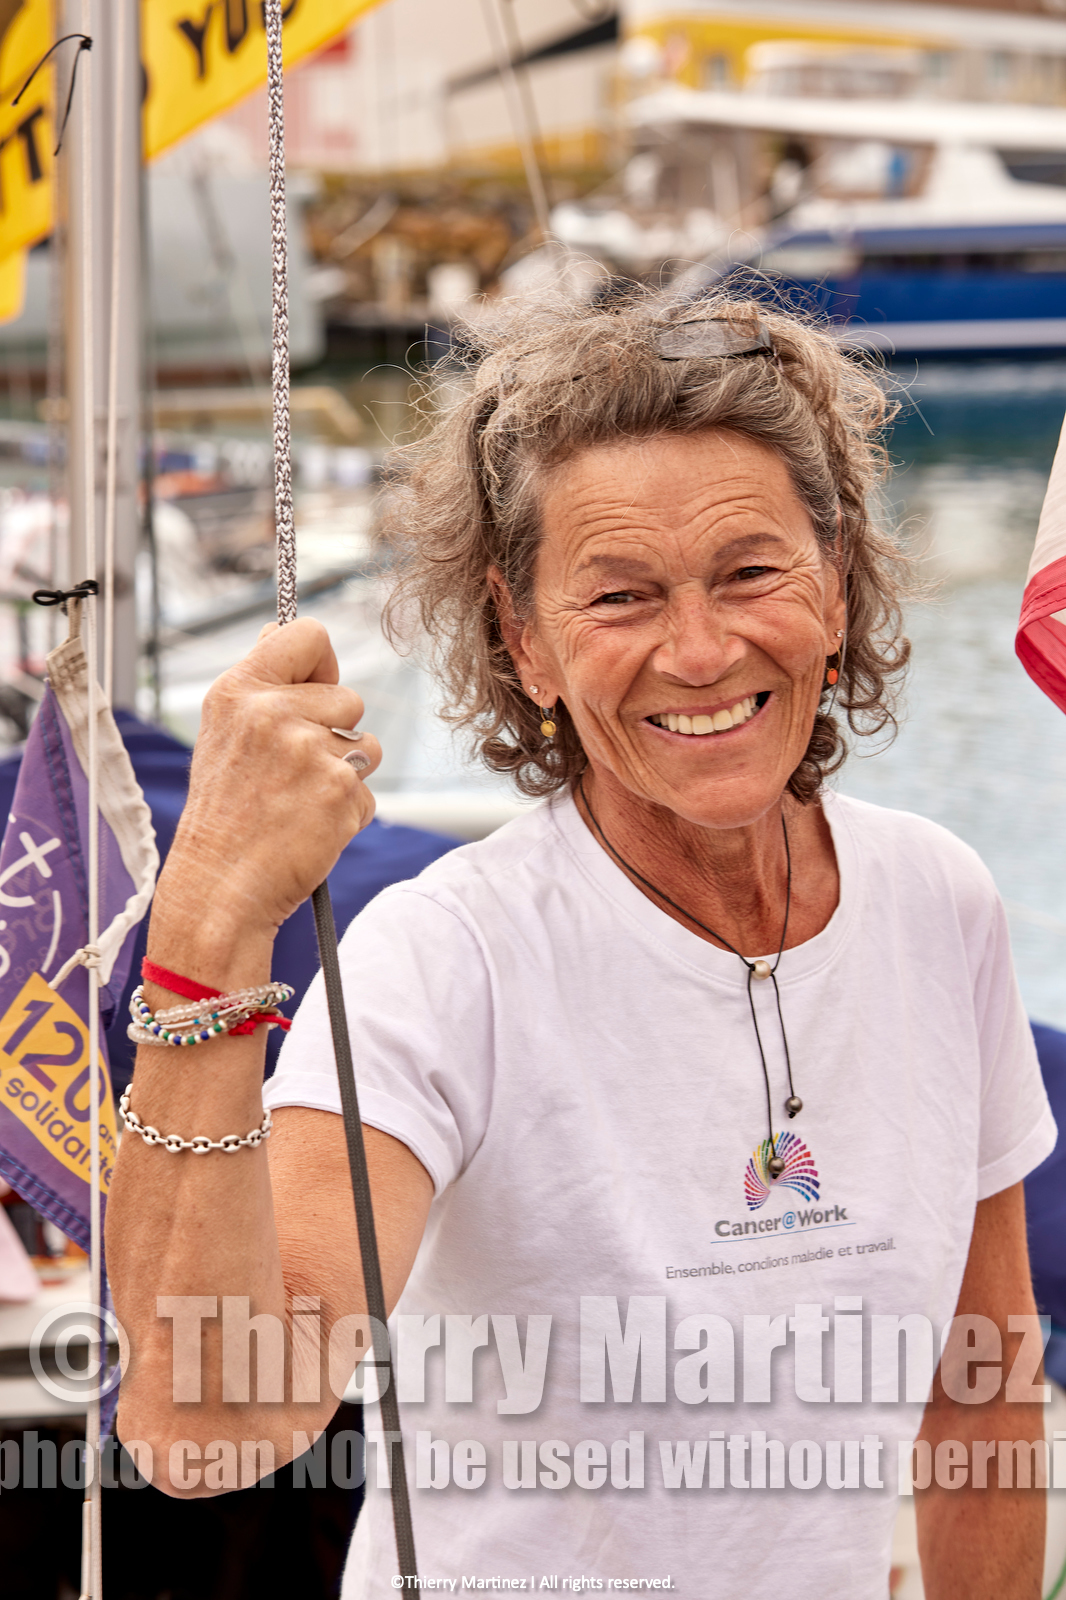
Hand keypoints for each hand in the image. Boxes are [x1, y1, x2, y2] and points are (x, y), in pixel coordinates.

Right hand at [156, 620, 381, 953]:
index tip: (312, 689)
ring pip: (368, 744)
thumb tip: (280, 630)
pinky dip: (348, 812)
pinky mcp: (341, 792)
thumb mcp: (221, 735)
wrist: (220, 888)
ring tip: (300, 800)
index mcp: (239, 691)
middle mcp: (274, 714)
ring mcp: (310, 753)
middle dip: (334, 732)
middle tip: (292, 771)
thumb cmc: (223, 815)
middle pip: (349, 696)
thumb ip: (258, 684)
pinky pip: (368, 790)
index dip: (321, 663)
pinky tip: (310, 826)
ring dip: (348, 772)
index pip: (309, 634)